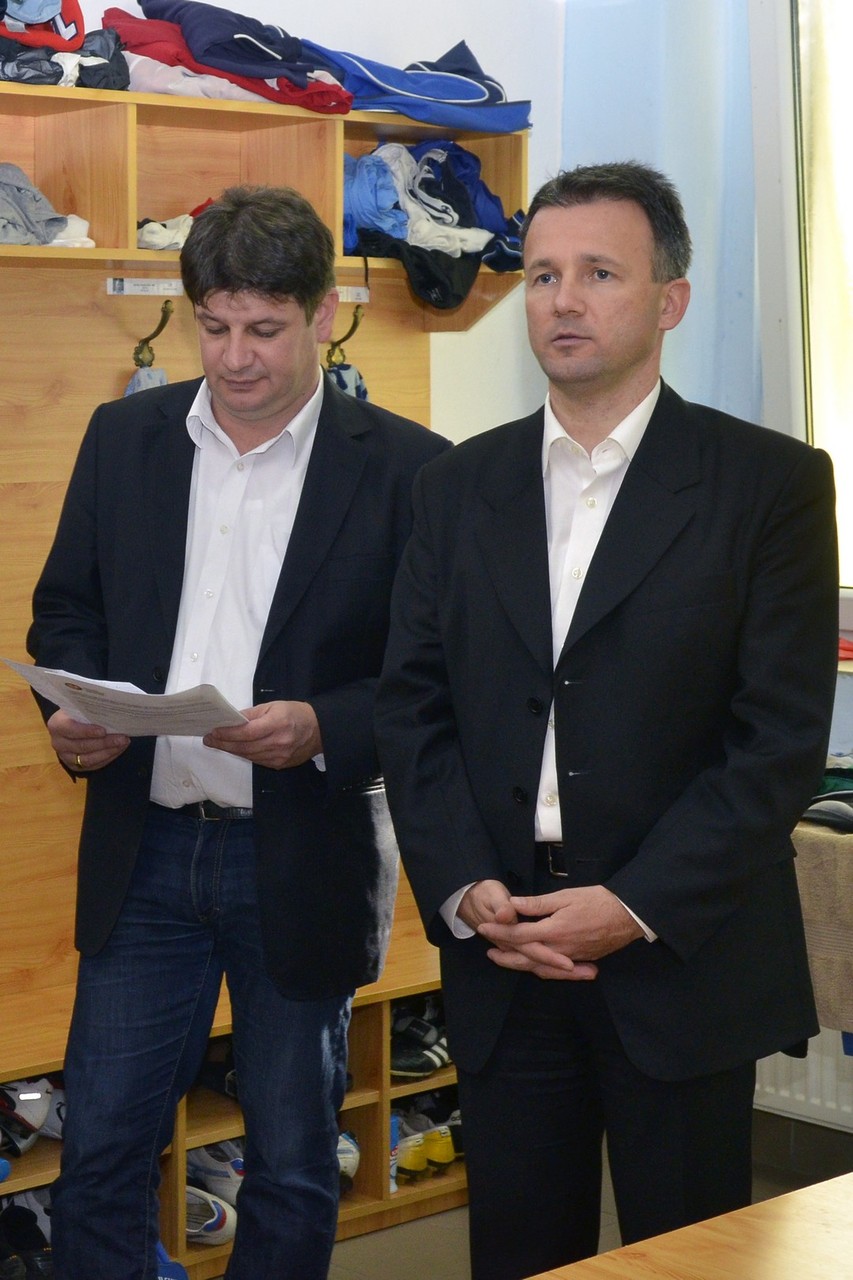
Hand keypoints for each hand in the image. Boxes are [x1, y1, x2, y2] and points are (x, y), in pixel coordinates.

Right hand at [48, 708, 129, 772]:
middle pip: (82, 746)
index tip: (103, 731)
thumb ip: (90, 710)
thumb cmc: (77, 713)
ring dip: (109, 752)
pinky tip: (118, 750)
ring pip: (88, 759)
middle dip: (104, 743)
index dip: (87, 731)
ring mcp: (65, 757)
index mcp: (56, 725)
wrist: (70, 725)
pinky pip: (93, 765)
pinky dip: (108, 758)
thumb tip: (112, 708)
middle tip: (122, 738)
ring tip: (123, 744)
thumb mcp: (79, 708)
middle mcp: (58, 743)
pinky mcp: (74, 766)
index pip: (70, 729)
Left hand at [203, 700, 321, 768]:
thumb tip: (231, 719)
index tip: (214, 730)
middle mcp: (279, 742)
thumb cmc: (295, 713)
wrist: (318, 731)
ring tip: (217, 743)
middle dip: (224, 743)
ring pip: (248, 755)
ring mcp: (279, 756)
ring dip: (231, 750)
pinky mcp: (280, 765)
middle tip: (209, 739)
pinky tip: (235, 748)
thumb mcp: (274, 706)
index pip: (247, 732)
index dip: (228, 733)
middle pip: (245, 746)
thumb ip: (251, 714)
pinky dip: (244, 754)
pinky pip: (256, 760)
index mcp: (278, 723)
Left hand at [477, 884, 640, 978]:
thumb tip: (513, 904)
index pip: (519, 934)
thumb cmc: (597, 900)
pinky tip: (534, 968)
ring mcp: (570, 958)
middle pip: (525, 957)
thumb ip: (538, 903)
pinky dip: (541, 970)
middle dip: (505, 954)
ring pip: (539, 967)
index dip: (499, 931)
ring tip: (505, 960)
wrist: (628, 915)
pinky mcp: (580, 960)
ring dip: (520, 964)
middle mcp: (559, 949)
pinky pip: (555, 971)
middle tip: (488, 952)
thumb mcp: (566, 896)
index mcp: (553, 930)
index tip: (484, 927)